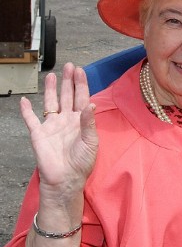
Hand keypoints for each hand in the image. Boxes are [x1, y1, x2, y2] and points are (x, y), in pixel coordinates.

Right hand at [20, 63, 97, 199]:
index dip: (81, 84)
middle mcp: (67, 120)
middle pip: (67, 96)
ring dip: (51, 90)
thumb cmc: (82, 162)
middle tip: (69, 66)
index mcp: (81, 121)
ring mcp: (52, 126)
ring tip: (52, 75)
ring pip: (51, 103)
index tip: (81, 70)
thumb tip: (91, 104)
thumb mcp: (91, 142)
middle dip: (68, 81)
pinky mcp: (39, 134)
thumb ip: (89, 122)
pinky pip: (31, 120)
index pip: (81, 98)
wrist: (66, 179)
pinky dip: (26, 111)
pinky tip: (24, 101)